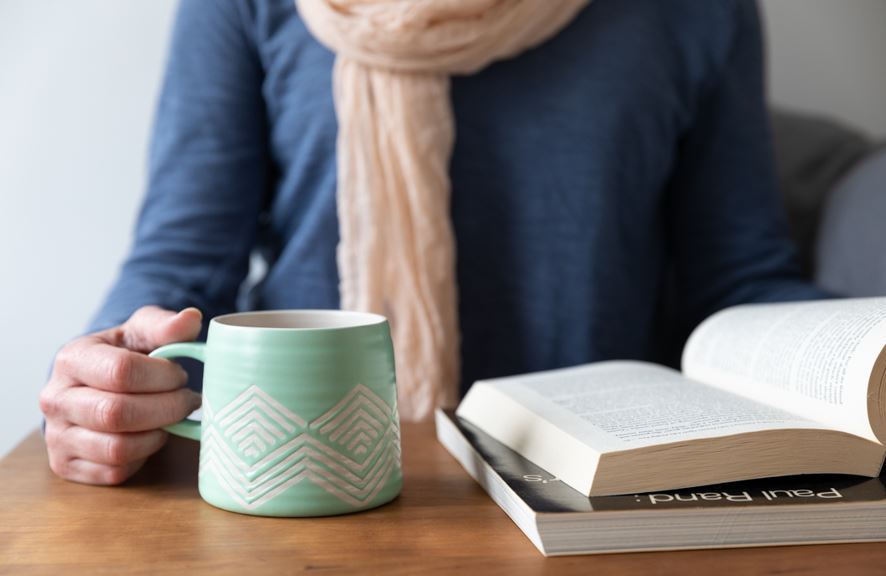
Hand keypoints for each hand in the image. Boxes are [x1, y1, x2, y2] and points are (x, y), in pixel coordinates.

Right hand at [40, 306, 202, 484]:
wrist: (94, 384)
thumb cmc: (124, 355)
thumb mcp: (142, 332)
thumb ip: (166, 325)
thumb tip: (192, 318)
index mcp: (72, 359)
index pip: (121, 372)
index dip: (162, 377)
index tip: (180, 375)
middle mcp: (55, 399)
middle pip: (117, 413)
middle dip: (166, 408)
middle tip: (187, 400)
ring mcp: (57, 436)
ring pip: (116, 448)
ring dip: (157, 435)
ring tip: (170, 418)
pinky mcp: (66, 465)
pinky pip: (114, 471)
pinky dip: (142, 457)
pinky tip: (150, 436)